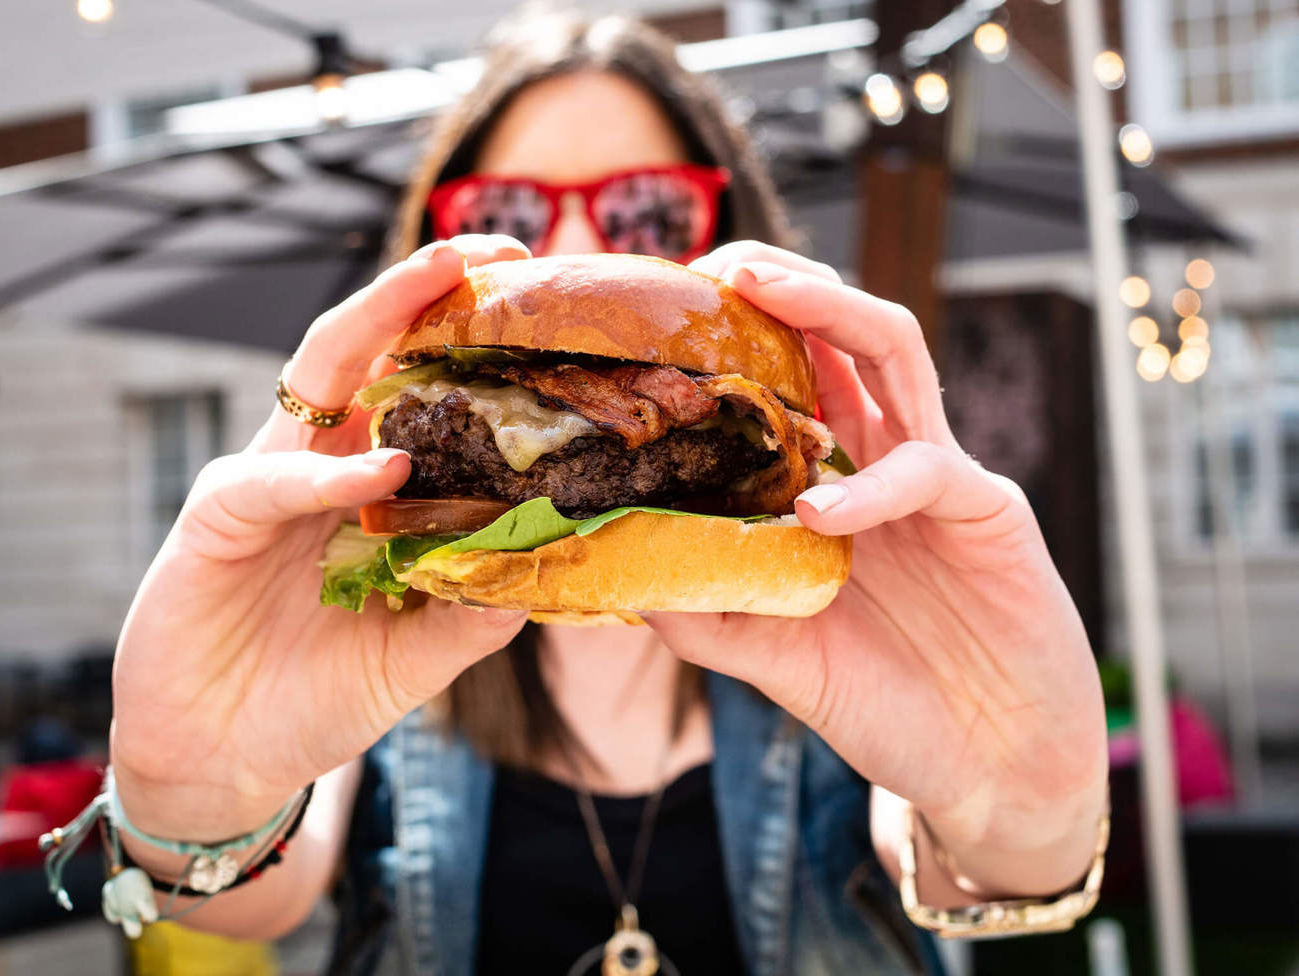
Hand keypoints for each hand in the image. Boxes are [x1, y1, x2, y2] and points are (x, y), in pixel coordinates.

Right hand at [111, 236, 532, 839]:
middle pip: (369, 351)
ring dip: (377, 322)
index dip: (468, 342)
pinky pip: (269, 481)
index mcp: (368, 485)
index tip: (536, 299)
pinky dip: (327, 475)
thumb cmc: (319, 694)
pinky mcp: (214, 522)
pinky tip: (381, 471)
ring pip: (316, 378)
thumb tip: (557, 564)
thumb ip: (475, 608)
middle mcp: (320, 466)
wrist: (228, 760)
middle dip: (423, 290)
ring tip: (444, 278)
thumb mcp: (418, 653)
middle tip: (493, 247)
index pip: (418, 389)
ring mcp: (266, 484)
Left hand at [645, 242, 1107, 894]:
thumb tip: (620, 573)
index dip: (738, 337)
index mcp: (838, 482)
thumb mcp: (776, 654)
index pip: (792, 380)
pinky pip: (928, 472)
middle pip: (843, 335)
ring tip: (761, 289)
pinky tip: (817, 509)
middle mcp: (886, 461)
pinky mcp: (990, 513)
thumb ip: (710, 611)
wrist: (986, 770)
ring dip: (831, 308)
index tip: (668, 314)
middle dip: (785, 284)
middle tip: (716, 262)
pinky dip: (868, 485)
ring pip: (895, 354)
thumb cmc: (887, 701)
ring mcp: (941, 477)